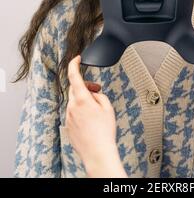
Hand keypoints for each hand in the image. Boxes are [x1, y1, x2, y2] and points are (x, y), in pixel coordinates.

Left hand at [66, 55, 126, 177]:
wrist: (97, 152)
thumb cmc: (104, 131)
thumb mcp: (107, 107)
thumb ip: (99, 95)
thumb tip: (92, 94)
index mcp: (82, 99)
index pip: (74, 76)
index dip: (74, 64)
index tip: (77, 59)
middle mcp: (72, 106)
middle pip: (75, 88)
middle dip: (85, 86)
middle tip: (96, 90)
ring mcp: (68, 117)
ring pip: (74, 101)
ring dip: (83, 100)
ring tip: (96, 110)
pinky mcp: (68, 125)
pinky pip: (73, 112)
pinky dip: (81, 111)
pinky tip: (91, 121)